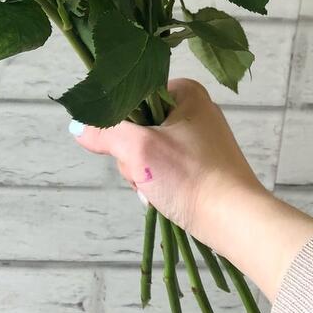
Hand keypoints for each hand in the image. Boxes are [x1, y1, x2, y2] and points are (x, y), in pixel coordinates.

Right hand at [70, 78, 312, 300]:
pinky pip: (168, 166)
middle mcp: (196, 108)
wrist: (236, 221)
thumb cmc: (189, 176)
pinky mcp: (206, 164)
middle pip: (140, 125)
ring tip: (156, 189)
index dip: (122, 123)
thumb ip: (104, 133)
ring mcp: (202, 138)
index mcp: (186, 91)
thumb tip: (76, 125)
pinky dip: (160, 182)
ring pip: (150, 150)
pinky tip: (164, 197)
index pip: (134, 95)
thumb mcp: (138, 149)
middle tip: (145, 172)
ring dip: (144, 173)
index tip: (129, 145)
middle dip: (134, 156)